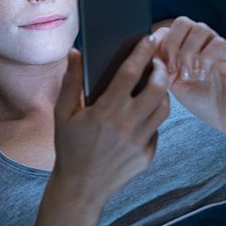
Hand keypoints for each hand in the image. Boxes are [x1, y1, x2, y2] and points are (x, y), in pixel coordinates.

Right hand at [53, 35, 168, 202]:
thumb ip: (71, 81)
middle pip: (157, 88)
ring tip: (154, 82)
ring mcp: (140, 141)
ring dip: (162, 91)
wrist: (81, 186)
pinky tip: (144, 111)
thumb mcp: (63, 113)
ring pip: (163, 108)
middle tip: (156, 61)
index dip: (141, 53)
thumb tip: (76, 52)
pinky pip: (157, 128)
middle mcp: (127, 124)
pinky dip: (154, 115)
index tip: (148, 39)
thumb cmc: (69, 147)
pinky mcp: (147, 154)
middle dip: (160, 69)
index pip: (130, 73)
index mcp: (106, 110)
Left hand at [157, 16, 225, 134]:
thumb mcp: (173, 84)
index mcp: (186, 47)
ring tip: (186, 74)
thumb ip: (161, 67)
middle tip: (171, 68)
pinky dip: (204, 59)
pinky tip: (201, 76)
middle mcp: (202, 44)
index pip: (168, 29)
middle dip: (171, 43)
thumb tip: (148, 54)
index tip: (156, 64)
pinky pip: (218, 44)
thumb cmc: (203, 102)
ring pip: (200, 29)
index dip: (158, 43)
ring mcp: (218, 48)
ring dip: (187, 52)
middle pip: (183, 22)